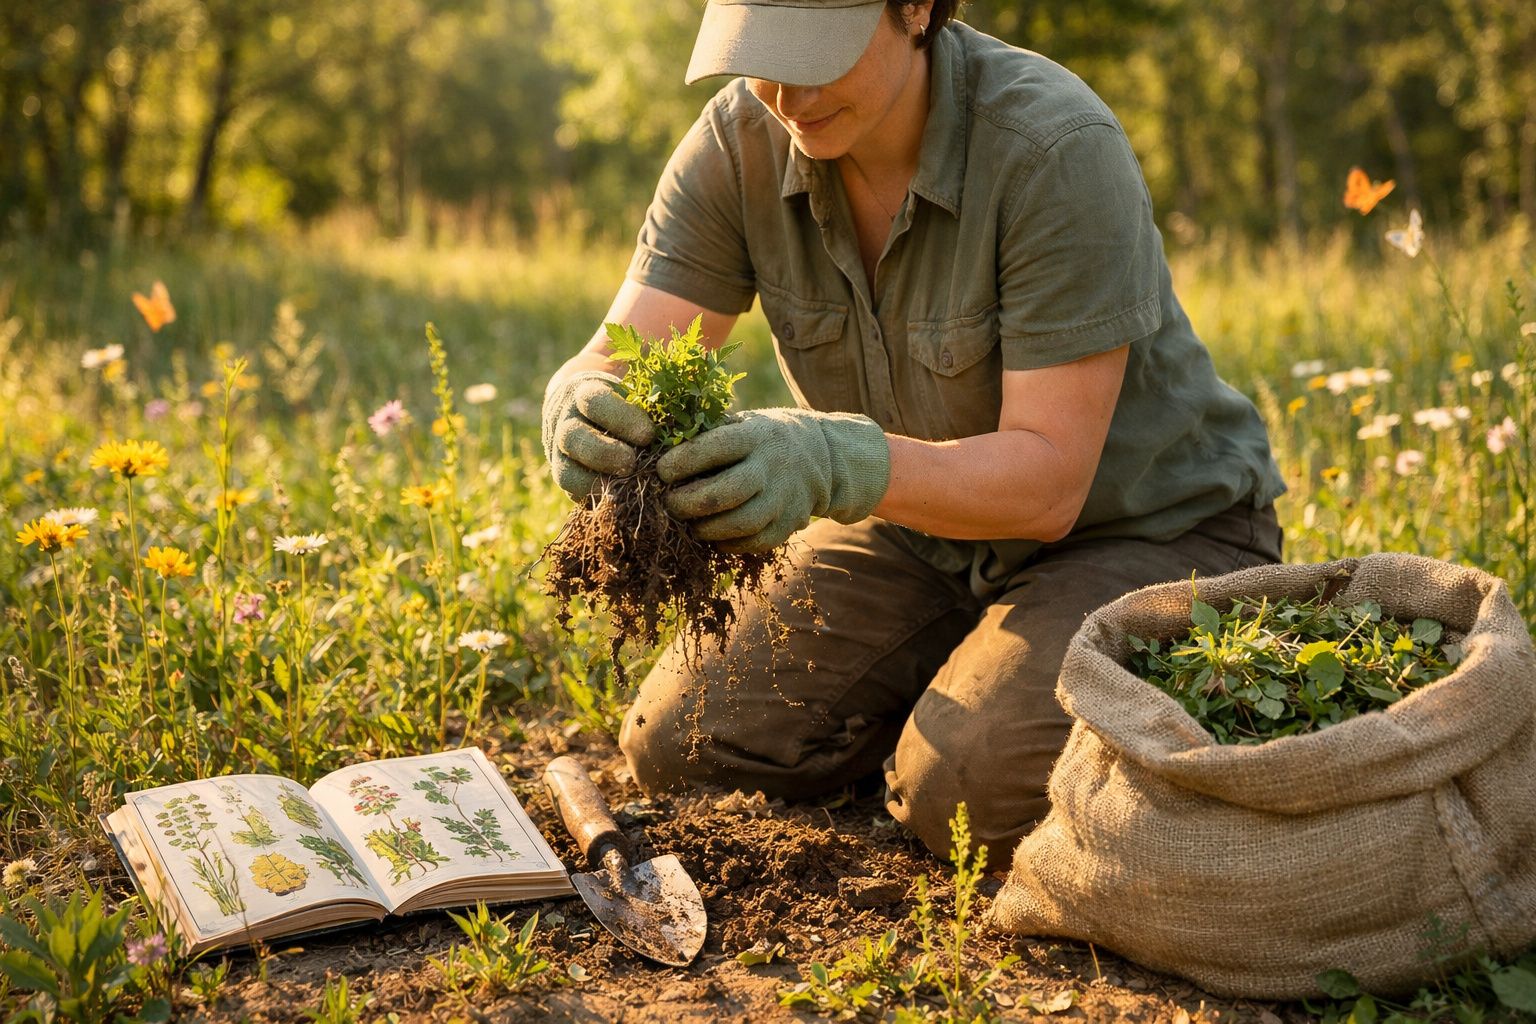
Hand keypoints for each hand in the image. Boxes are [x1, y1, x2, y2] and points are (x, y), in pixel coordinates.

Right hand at [541, 371, 655, 499]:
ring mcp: (558, 453)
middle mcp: (563, 422)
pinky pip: (574, 495)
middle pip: (573, 438)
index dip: (621, 418)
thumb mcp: (636, 387)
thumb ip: (658, 396)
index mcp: (582, 392)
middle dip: (604, 453)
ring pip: (566, 472)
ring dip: (598, 483)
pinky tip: (623, 503)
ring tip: (628, 490)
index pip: (594, 402)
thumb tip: (697, 409)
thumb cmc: (626, 396)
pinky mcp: (565, 479)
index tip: (649, 434)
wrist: (585, 405)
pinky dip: (598, 501)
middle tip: (633, 464)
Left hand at [657, 408, 889, 552]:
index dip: (683, 462)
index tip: (660, 471)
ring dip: (705, 528)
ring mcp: (784, 498)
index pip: (715, 448)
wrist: (823, 456)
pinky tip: (713, 534)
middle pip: (725, 493)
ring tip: (690, 523)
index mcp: (756, 435)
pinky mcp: (789, 524)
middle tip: (668, 504)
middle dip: (688, 503)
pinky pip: (754, 543)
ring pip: (739, 523)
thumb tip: (657, 446)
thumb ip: (709, 434)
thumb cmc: (764, 438)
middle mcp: (772, 466)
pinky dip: (727, 543)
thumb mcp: (744, 422)